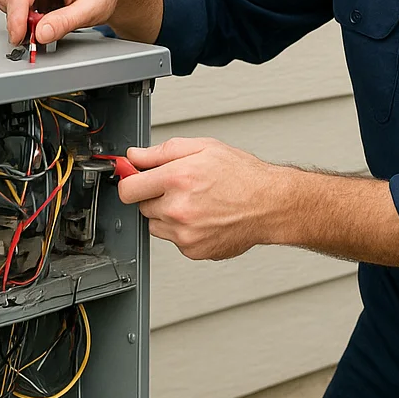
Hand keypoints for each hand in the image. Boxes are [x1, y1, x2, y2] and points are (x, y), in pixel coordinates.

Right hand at [0, 0, 157, 44]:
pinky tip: (39, 10)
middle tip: (38, 32)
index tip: (19, 36)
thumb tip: (40, 33)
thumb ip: (65, 22)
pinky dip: (19, 7)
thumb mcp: (92, 10)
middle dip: (18, 17)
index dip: (17, 16)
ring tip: (44, 19)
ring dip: (17, 12)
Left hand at [115, 137, 289, 259]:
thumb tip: (134, 157)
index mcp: (177, 179)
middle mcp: (178, 209)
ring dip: (168, 215)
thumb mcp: (204, 147)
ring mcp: (185, 233)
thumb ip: (162, 151)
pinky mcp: (193, 250)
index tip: (135, 179)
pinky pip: (175, 240)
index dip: (130, 181)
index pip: (127, 188)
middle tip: (181, 188)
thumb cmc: (243, 175)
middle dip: (155, 196)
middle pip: (141, 206)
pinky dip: (184, 230)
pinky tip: (205, 217)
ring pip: (157, 225)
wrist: (271, 204)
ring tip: (197, 202)